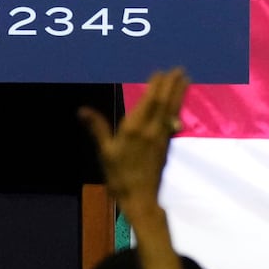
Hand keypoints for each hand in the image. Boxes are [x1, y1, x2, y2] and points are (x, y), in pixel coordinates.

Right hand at [78, 68, 188, 222]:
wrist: (140, 199)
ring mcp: (161, 138)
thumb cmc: (119, 177)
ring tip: (185, 79)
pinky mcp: (166, 146)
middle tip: (179, 69)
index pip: (149, 102)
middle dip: (171, 85)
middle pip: (164, 102)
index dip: (156, 86)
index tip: (161, 71)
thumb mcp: (105, 152)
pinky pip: (172, 121)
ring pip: (171, 110)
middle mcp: (152, 130)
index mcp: (135, 129)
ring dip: (178, 93)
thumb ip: (97, 128)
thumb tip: (82, 110)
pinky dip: (176, 108)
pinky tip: (177, 104)